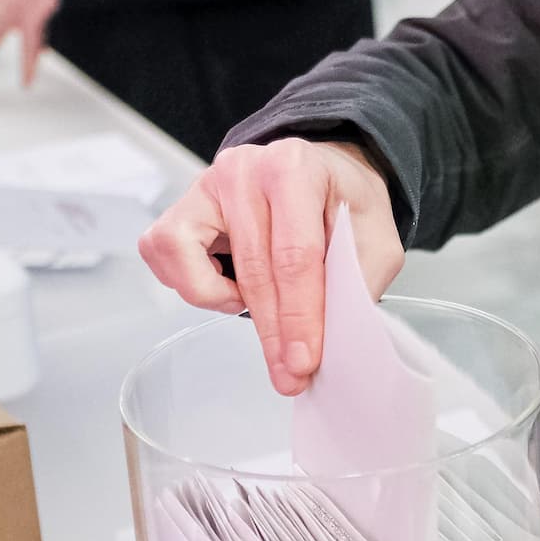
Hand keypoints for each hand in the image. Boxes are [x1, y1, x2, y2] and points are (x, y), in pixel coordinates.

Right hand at [140, 139, 403, 395]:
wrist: (321, 172)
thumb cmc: (341, 202)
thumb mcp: (374, 236)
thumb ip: (357, 282)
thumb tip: (335, 338)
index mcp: (296, 167)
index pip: (294, 255)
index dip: (299, 316)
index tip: (303, 361)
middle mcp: (244, 168)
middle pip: (252, 269)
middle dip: (272, 332)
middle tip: (288, 373)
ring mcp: (205, 186)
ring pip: (194, 265)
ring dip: (225, 302)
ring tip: (258, 303)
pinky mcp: (181, 207)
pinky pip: (165, 257)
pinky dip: (194, 285)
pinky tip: (229, 286)